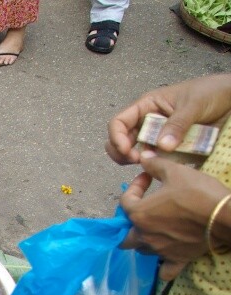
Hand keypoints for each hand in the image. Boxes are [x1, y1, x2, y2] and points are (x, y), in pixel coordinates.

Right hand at [106, 74, 230, 164]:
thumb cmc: (212, 92)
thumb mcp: (194, 104)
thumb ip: (178, 124)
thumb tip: (161, 147)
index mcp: (147, 107)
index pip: (119, 122)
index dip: (117, 137)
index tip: (128, 151)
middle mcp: (148, 122)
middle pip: (121, 140)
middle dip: (122, 153)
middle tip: (137, 161)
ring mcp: (159, 136)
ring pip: (137, 152)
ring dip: (139, 161)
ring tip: (150, 165)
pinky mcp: (171, 148)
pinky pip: (158, 159)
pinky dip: (157, 166)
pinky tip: (164, 168)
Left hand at [119, 154, 229, 279]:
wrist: (226, 216)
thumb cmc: (198, 193)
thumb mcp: (176, 172)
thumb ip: (156, 165)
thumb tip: (144, 157)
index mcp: (139, 214)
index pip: (125, 201)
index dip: (135, 186)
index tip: (147, 177)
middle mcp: (145, 235)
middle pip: (124, 235)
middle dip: (128, 223)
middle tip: (142, 211)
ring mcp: (160, 250)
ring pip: (142, 250)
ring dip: (143, 240)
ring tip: (155, 229)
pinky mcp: (177, 259)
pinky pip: (165, 270)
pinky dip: (163, 267)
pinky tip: (166, 259)